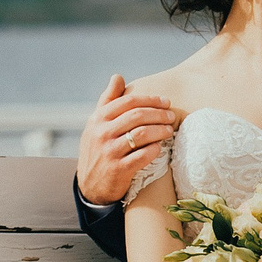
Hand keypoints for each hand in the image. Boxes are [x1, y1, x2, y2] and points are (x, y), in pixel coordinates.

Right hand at [77, 73, 176, 205]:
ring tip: (170, 130)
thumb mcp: (96, 124)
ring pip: (142, 134)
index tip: (165, 101)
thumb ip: (107, 100)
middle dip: (159, 113)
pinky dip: (154, 149)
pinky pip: (142, 156)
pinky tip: (160, 147)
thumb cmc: (97, 149)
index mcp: (98, 119)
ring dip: (160, 130)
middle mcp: (102, 133)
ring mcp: (110, 151)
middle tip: (172, 115)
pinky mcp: (118, 169)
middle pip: (137, 116)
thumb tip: (118, 76)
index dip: (150, 99)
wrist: (90, 185)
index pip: (128, 102)